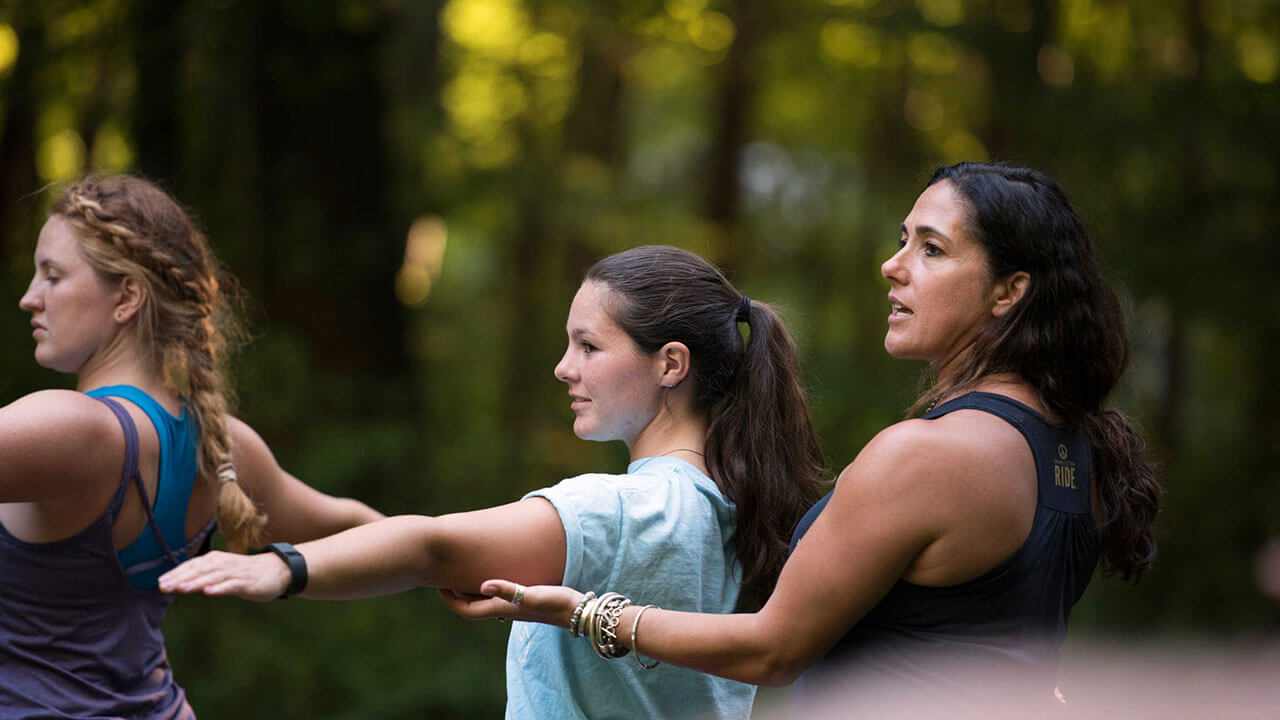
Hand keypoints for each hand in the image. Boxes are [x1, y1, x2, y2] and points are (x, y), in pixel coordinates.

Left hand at [158, 550, 289, 601]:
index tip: (159, 583)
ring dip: (197, 582)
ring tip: (181, 588)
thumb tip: (179, 582)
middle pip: (199, 570)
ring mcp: (236, 572)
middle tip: (163, 587)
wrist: (277, 571)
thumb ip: (204, 576)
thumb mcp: (223, 572)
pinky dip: (220, 587)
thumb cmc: (245, 573)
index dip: (176, 573)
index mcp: (215, 560)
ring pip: (213, 576)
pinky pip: (232, 584)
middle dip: (181, 577)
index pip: (192, 566)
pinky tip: (209, 592)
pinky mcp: (247, 582)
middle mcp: (223, 563)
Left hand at [439, 579, 582, 627]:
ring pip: (483, 599)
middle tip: (443, 572)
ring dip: (469, 587)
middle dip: (454, 591)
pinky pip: (497, 594)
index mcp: (501, 609)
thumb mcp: (534, 595)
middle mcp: (504, 610)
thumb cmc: (558, 603)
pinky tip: (493, 571)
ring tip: (461, 569)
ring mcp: (514, 606)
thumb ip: (509, 591)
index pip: (466, 609)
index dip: (449, 598)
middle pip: (470, 605)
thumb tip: (482, 585)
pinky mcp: (524, 600)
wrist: (580, 613)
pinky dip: (488, 584)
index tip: (437, 582)